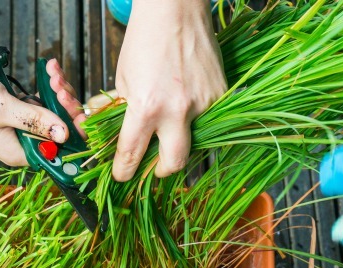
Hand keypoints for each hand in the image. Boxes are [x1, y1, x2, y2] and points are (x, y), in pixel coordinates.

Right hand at [0, 58, 85, 164]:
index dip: (73, 135)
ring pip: (53, 113)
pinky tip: (48, 69)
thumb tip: (64, 135)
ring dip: (58, 91)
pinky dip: (48, 86)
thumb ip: (36, 122)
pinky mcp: (18, 110)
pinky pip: (42, 101)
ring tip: (52, 72)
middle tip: (60, 85)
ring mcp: (20, 126)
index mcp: (18, 152)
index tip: (81, 113)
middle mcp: (21, 143)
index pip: (58, 152)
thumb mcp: (4, 109)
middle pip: (59, 132)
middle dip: (65, 107)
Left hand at [113, 0, 226, 180]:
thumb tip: (123, 137)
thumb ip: (126, 113)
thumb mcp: (123, 81)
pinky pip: (210, 121)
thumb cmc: (144, 41)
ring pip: (195, 144)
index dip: (123, 171)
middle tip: (153, 168)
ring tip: (170, 131)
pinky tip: (187, 106)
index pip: (131, 155)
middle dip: (160, 172)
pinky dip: (198, 122)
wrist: (175, 10)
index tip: (122, 175)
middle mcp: (177, 111)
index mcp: (146, 108)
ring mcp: (204, 104)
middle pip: (172, 164)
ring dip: (181, 145)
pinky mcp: (221, 95)